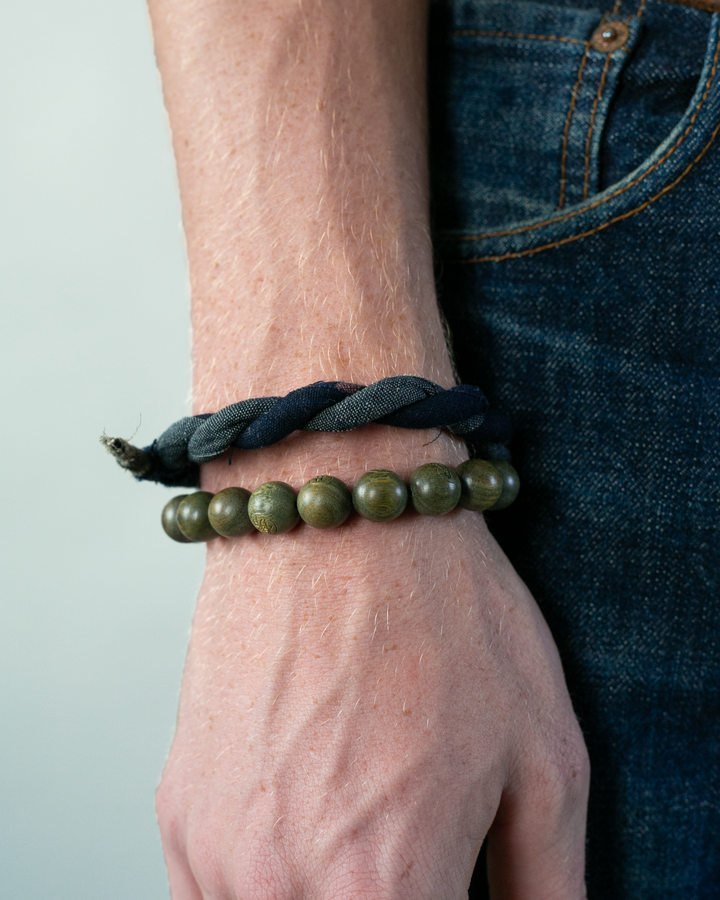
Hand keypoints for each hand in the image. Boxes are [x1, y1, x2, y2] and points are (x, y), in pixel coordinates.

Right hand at [156, 497, 588, 898]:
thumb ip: (548, 885)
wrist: (334, 511)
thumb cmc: (442, 614)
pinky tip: (309, 838)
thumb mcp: (545, 755)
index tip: (450, 884)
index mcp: (381, 890)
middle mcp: (278, 886)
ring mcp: (213, 850)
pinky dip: (266, 892)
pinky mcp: (180, 808)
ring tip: (364, 838)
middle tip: (421, 858)